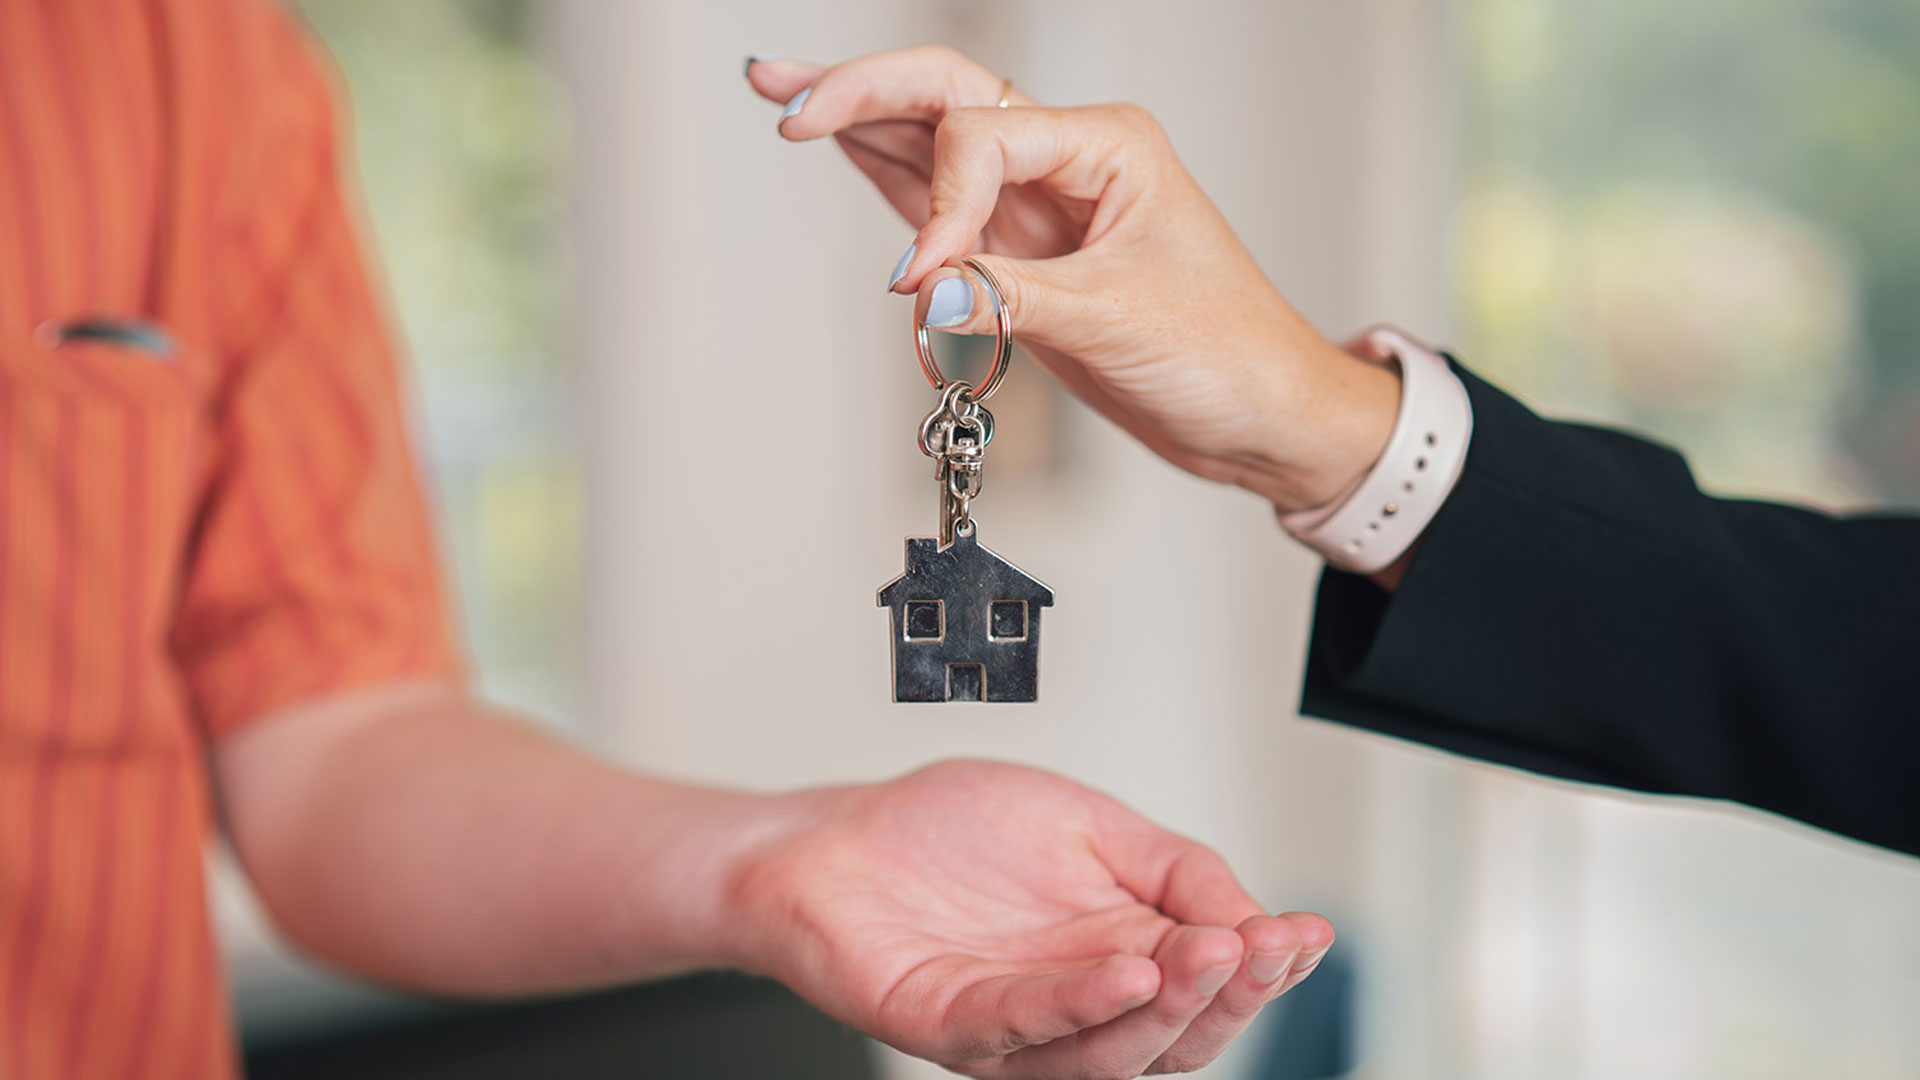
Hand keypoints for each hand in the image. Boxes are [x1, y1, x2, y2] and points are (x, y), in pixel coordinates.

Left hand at [724, 761, 1332, 1077]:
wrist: (835, 836)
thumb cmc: (947, 832)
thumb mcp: (1092, 824)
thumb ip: (1177, 868)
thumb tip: (1258, 915)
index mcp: (1117, 959)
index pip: (1210, 986)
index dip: (1265, 966)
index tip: (1306, 933)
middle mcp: (1072, 1007)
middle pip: (1173, 1034)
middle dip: (1231, 992)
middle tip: (1266, 945)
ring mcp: (1011, 1027)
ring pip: (1108, 1047)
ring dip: (1169, 1005)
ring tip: (1214, 953)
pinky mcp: (945, 1024)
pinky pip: (1019, 1025)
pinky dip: (1079, 1003)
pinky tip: (1127, 970)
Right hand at [747, 48, 1400, 512]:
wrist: (1259, 416)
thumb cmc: (1228, 353)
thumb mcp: (1119, 320)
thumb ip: (1014, 298)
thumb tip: (928, 288)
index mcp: (1107, 144)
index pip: (983, 138)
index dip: (940, 206)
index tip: (924, 281)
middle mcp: (1068, 160)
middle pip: (947, 97)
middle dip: (862, 90)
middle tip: (783, 95)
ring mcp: (1040, 208)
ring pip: (933, 145)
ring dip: (859, 124)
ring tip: (784, 100)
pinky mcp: (1023, 258)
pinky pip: (940, 209)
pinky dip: (888, 188)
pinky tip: (843, 151)